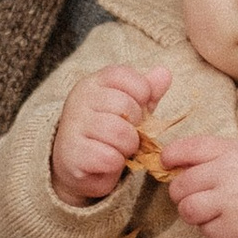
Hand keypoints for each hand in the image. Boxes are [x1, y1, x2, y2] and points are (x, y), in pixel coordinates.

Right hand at [51, 63, 168, 204]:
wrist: (77, 165)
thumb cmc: (108, 132)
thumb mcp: (130, 107)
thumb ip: (147, 90)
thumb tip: (164, 72)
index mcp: (94, 82)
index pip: (124, 75)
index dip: (141, 94)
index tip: (135, 111)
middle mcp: (80, 99)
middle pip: (125, 105)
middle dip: (136, 126)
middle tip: (127, 135)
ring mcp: (73, 125)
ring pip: (119, 132)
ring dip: (128, 146)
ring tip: (119, 148)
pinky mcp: (72, 153)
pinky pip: (109, 157)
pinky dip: (116, 163)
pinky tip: (106, 161)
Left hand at [159, 131, 237, 237]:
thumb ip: (211, 156)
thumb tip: (172, 163)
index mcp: (232, 152)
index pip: (189, 148)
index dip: (171, 156)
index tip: (167, 162)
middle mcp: (229, 174)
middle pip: (181, 184)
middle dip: (182, 192)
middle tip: (198, 194)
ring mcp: (231, 202)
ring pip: (187, 209)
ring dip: (193, 212)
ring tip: (210, 210)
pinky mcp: (233, 228)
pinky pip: (205, 230)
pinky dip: (212, 228)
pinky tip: (228, 220)